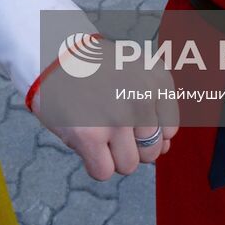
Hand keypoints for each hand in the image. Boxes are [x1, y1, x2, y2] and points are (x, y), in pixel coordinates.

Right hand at [30, 55, 178, 179]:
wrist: (54, 53)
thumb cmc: (96, 68)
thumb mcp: (136, 73)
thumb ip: (156, 111)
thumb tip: (165, 150)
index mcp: (157, 80)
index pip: (170, 130)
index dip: (147, 129)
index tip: (128, 113)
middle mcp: (141, 98)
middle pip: (151, 152)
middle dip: (131, 144)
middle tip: (109, 120)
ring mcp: (116, 118)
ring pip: (128, 165)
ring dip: (112, 155)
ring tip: (97, 128)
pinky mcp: (88, 135)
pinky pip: (103, 171)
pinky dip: (94, 163)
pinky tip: (86, 140)